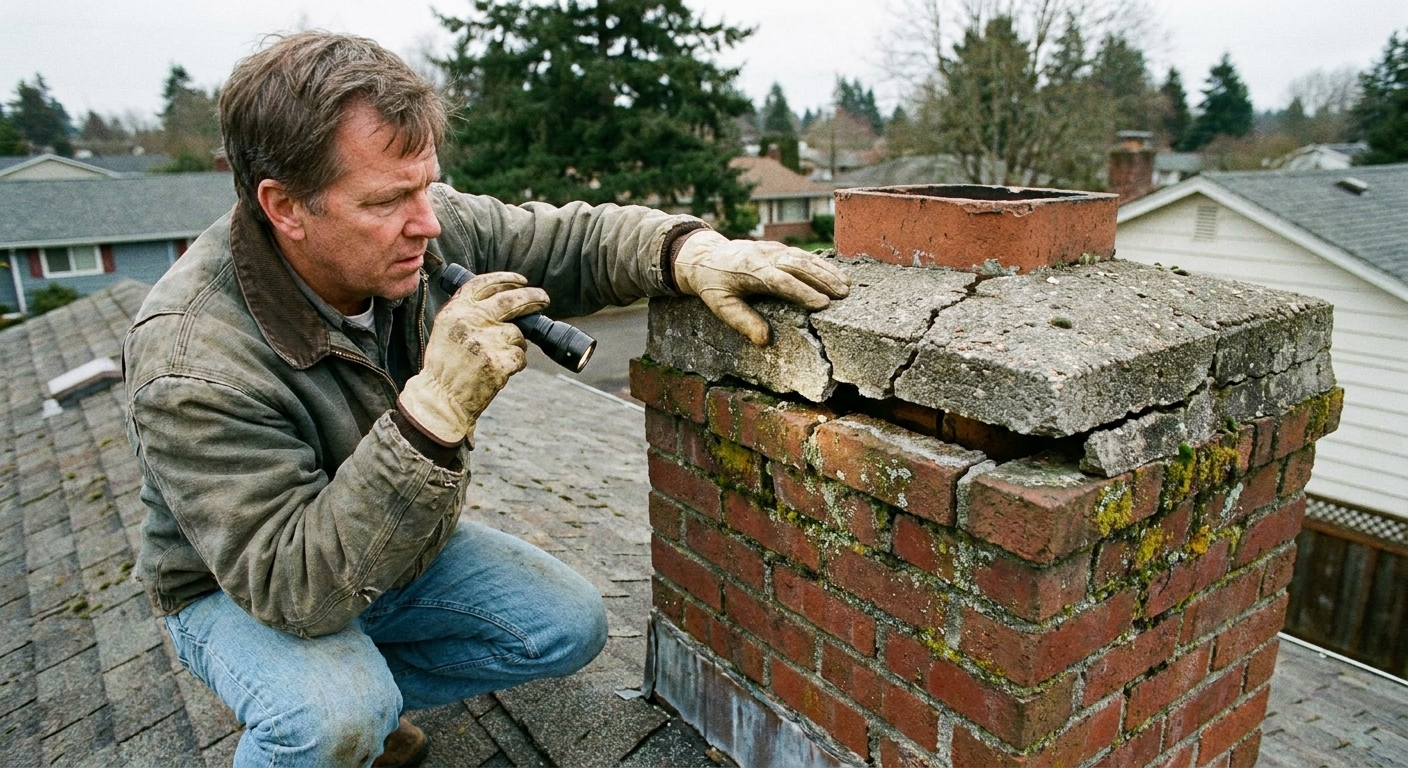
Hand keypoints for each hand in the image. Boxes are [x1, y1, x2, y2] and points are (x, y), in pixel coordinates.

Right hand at [399, 272, 548, 445]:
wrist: (441, 397)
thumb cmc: (446, 365)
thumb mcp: (449, 328)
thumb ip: (470, 311)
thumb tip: (504, 298)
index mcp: (457, 309)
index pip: (485, 283)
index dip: (506, 280)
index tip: (521, 281)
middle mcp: (471, 320)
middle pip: (511, 300)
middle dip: (532, 297)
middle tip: (544, 298)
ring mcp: (487, 340)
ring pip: (518, 335)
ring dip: (515, 346)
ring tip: (496, 359)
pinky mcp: (499, 361)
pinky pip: (520, 357)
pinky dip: (515, 364)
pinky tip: (498, 371)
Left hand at [674, 231, 849, 344]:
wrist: (706, 257)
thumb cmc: (714, 285)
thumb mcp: (721, 306)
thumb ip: (743, 322)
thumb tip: (765, 341)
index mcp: (749, 270)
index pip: (780, 281)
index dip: (802, 292)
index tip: (822, 304)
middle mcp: (764, 256)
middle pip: (798, 266)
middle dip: (822, 280)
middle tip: (843, 296)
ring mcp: (773, 249)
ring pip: (804, 258)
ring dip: (827, 271)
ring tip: (847, 287)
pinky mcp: (778, 248)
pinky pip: (803, 255)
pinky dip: (821, 264)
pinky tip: (836, 275)